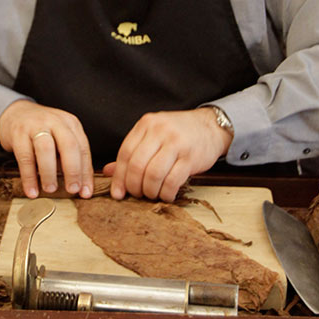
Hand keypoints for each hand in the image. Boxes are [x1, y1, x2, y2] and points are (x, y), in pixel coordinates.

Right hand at [0, 99, 93, 198]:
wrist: (16, 113)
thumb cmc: (43, 131)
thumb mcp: (60, 138)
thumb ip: (70, 158)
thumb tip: (81, 187)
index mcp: (70, 124)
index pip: (83, 149)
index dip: (86, 172)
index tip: (85, 192)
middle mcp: (55, 122)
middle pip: (68, 145)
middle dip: (73, 170)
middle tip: (72, 190)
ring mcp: (36, 126)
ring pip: (46, 149)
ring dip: (49, 172)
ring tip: (50, 189)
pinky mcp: (18, 133)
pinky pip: (24, 157)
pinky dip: (29, 177)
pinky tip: (32, 190)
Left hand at [103, 108, 231, 202]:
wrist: (210, 127)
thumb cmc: (177, 133)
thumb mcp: (152, 136)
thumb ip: (132, 152)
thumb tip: (108, 172)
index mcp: (146, 124)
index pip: (125, 153)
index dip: (119, 177)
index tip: (118, 193)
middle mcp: (160, 131)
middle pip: (137, 165)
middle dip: (134, 186)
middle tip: (137, 194)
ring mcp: (177, 143)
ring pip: (153, 175)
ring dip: (150, 191)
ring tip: (152, 194)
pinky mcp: (191, 157)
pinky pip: (173, 181)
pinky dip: (166, 193)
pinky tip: (166, 194)